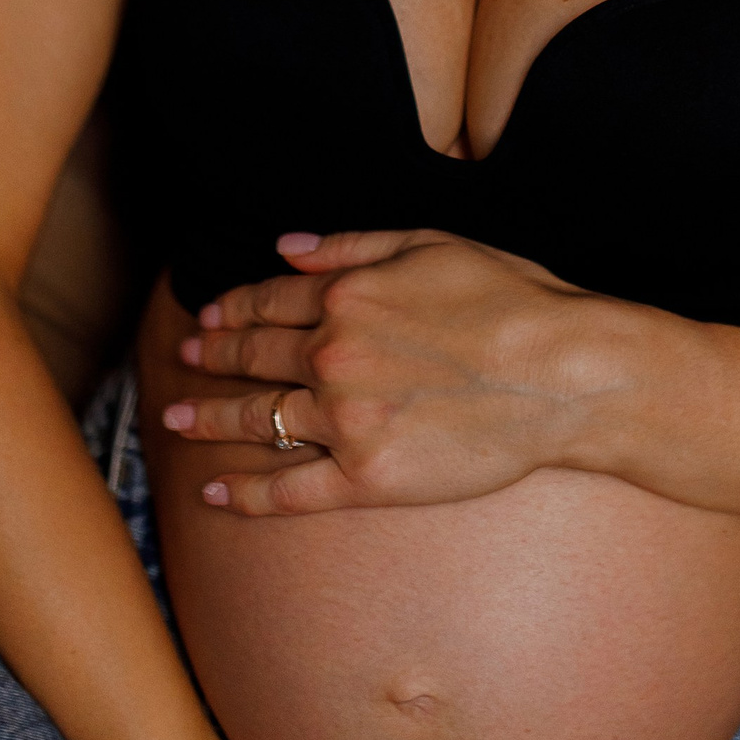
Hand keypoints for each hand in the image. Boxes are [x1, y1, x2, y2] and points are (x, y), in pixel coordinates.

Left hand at [159, 229, 611, 516]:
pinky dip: (245, 494)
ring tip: (177, 422)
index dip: (233, 308)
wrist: (562, 373)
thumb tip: (287, 247)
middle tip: (183, 359)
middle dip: (211, 356)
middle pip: (254, 357)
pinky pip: (289, 491)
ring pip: (259, 421)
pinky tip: (214, 494)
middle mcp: (334, 356)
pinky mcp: (366, 478)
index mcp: (348, 296)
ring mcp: (346, 420)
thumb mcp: (431, 244)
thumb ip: (352, 245)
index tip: (208, 315)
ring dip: (210, 420)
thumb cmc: (512, 300)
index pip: (270, 301)